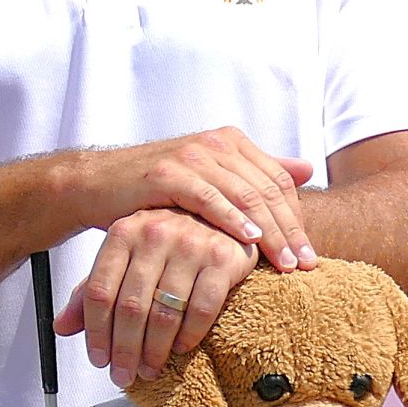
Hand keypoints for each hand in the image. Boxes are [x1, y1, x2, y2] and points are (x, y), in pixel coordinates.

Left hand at [60, 208, 264, 383]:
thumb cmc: (169, 240)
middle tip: (123, 374)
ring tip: (148, 369)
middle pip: (130, 307)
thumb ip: (94, 289)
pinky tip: (180, 349)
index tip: (98, 358)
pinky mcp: (223, 260)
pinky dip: (188, 336)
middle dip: (124, 350)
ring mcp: (190, 246)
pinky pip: (201, 310)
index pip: (98, 291)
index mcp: (122, 233)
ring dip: (154, 350)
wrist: (221, 217)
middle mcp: (154, 235)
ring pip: (164, 313)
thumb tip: (62, 326)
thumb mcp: (127, 256)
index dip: (95, 331)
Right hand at [75, 127, 317, 270]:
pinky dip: (233, 219)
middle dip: (290, 231)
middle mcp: (215, 142)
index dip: (298, 218)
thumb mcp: (209, 178)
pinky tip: (249, 242)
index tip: (310, 254)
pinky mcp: (168, 172)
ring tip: (284, 263)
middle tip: (306, 265)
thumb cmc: (155, 190)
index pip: (279, 181)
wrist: (97, 185)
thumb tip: (306, 169)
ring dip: (270, 232)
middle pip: (268, 189)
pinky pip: (210, 198)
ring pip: (246, 195)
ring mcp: (191, 155)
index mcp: (230, 141)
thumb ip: (254, 172)